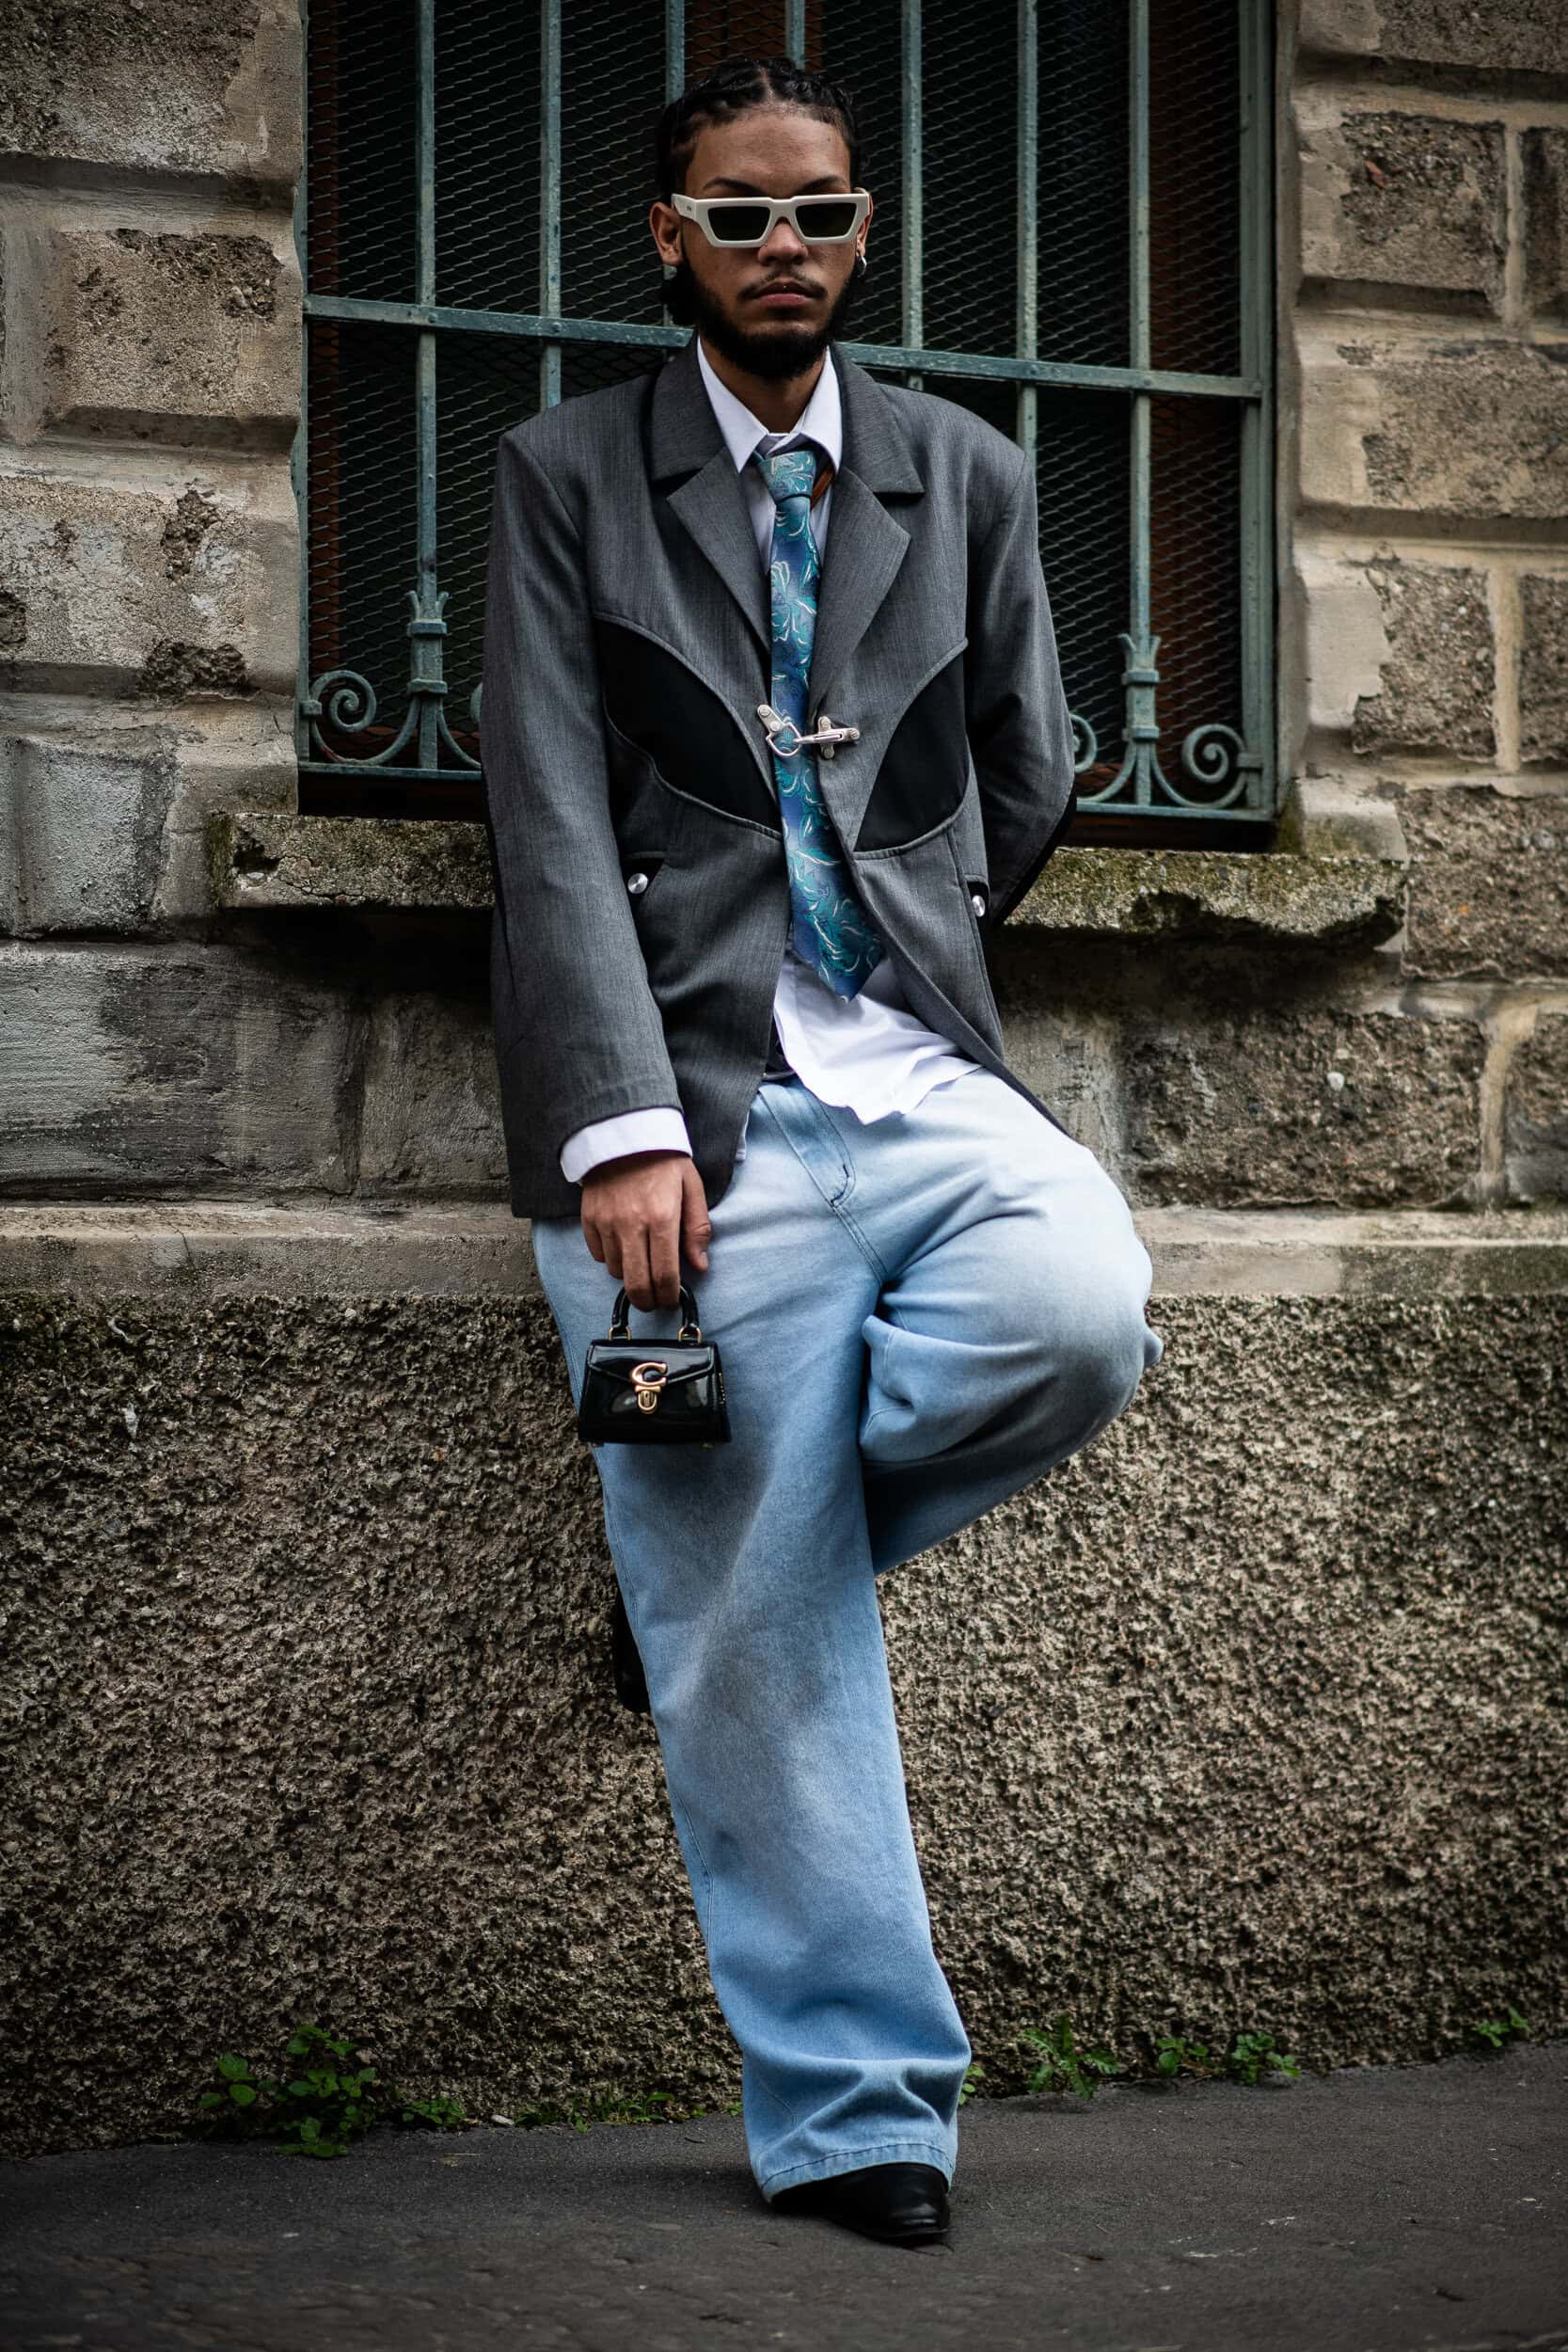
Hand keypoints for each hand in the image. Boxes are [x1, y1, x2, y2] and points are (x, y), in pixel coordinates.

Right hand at [580, 1151, 710, 1311]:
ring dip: (630, 1276)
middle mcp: (631, 1225)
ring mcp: (606, 1223)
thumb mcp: (692, 1188)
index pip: (665, 1274)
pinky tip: (623, 1246)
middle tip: (655, 1301)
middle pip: (636, 1283)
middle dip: (648, 1300)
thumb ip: (697, 1229)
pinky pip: (598, 1254)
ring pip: (616, 1271)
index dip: (669, 1296)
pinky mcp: (588, 1218)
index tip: (672, 1299)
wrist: (624, 1132)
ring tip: (641, 1265)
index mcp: (662, 1218)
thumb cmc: (664, 1161)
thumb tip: (699, 1266)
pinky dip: (610, 1258)